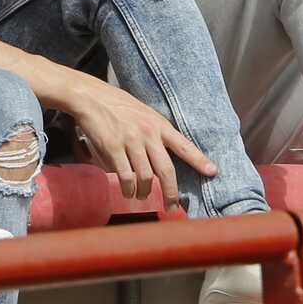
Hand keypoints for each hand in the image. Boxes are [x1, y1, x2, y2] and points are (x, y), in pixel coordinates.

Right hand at [56, 72, 215, 204]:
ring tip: (140, 196)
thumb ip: (154, 133)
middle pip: (166, 170)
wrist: (90, 96)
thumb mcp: (143, 113)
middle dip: (171, 193)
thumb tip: (162, 161)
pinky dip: (128, 188)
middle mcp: (147, 133)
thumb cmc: (116, 105)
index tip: (212, 172)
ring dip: (144, 193)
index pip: (183, 144)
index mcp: (158, 124)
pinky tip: (128, 191)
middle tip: (171, 207)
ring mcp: (131, 140)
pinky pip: (126, 176)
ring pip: (145, 177)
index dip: (199, 159)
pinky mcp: (113, 147)